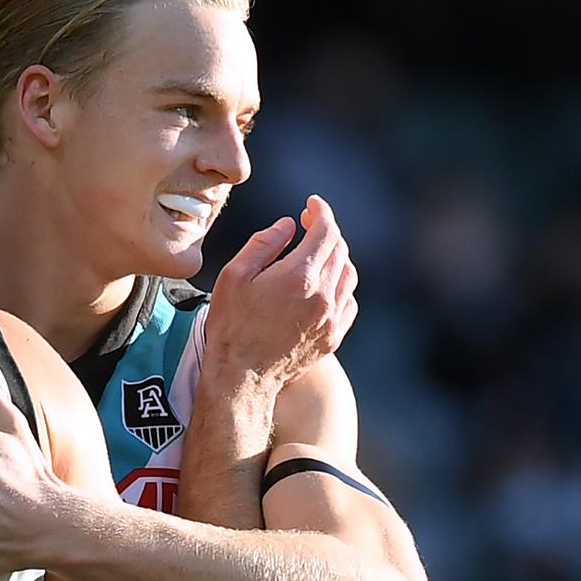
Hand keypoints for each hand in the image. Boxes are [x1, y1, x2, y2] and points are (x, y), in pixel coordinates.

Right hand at [206, 195, 357, 389]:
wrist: (241, 375)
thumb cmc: (231, 324)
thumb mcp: (234, 275)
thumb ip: (264, 243)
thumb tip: (289, 225)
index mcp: (299, 277)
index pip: (325, 231)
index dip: (321, 212)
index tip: (311, 204)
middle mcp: (323, 296)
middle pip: (339, 250)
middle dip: (325, 231)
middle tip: (308, 224)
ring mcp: (331, 318)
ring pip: (348, 274)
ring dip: (335, 257)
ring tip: (315, 253)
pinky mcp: (333, 336)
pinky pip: (348, 301)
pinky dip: (341, 285)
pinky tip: (324, 285)